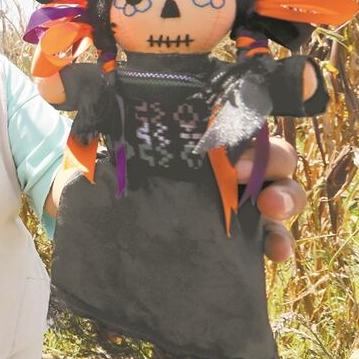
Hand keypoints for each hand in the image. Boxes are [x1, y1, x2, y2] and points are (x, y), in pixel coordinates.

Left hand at [45, 136, 305, 262]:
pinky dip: (281, 241)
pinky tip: (277, 253)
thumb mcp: (98, 161)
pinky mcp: (242, 237)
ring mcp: (238, 201)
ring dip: (285, 197)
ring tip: (270, 210)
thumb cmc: (109, 186)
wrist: (104, 234)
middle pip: (269, 153)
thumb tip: (73, 105)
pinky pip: (273, 236)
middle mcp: (226, 166)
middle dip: (270, 160)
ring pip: (281, 190)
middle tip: (244, 173)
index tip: (229, 137)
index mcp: (199, 140)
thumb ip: (94, 138)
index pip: (236, 121)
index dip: (244, 124)